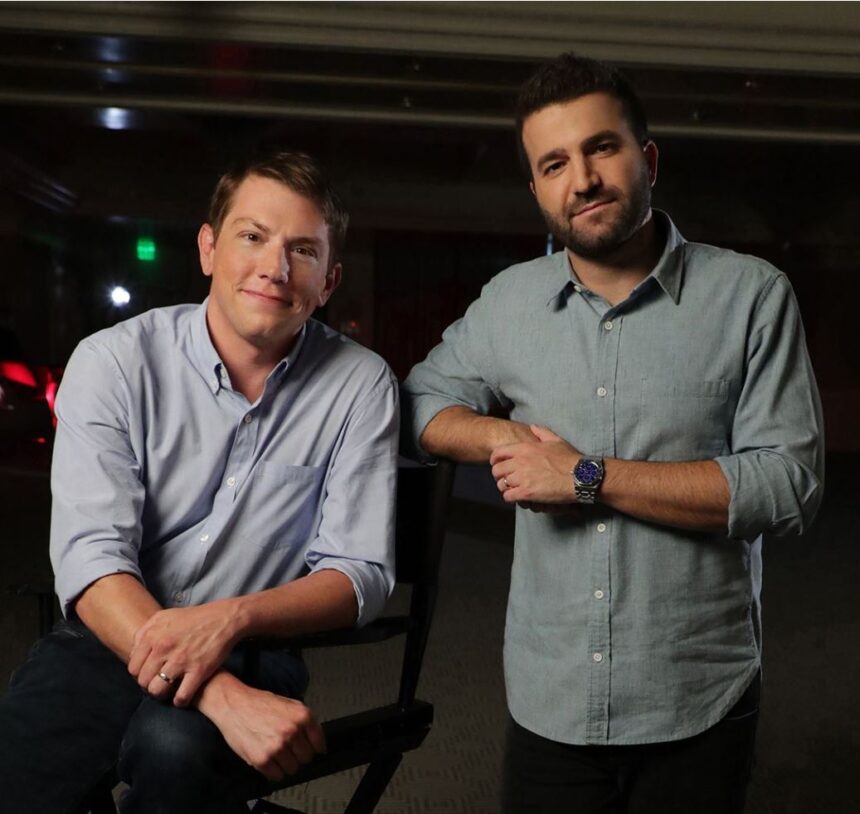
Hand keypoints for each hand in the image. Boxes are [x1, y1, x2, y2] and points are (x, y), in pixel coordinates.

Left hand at [128, 600, 240, 705]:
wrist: (224, 618)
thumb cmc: (194, 618)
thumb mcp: (164, 617)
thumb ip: (145, 632)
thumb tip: (133, 652)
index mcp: (153, 635)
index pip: (133, 667)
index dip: (139, 674)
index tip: (149, 674)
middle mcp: (164, 648)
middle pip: (143, 681)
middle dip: (149, 684)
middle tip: (158, 682)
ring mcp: (181, 660)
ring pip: (157, 691)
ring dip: (162, 694)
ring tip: (168, 691)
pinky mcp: (199, 670)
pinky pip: (181, 697)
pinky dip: (180, 701)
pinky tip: (182, 696)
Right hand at [205, 677, 325, 780]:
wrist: (234, 704)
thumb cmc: (260, 703)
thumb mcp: (290, 704)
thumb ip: (305, 722)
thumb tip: (318, 742)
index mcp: (302, 716)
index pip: (319, 743)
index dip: (314, 748)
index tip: (311, 750)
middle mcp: (292, 731)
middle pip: (306, 758)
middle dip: (298, 755)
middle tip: (288, 749)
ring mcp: (277, 747)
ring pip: (292, 769)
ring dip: (285, 764)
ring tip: (275, 752)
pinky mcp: (262, 759)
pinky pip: (277, 776)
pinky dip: (273, 771)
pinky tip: (267, 758)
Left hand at [490, 425, 580, 505]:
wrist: (580, 476)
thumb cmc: (570, 459)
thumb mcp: (555, 440)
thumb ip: (541, 432)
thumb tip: (532, 427)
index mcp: (524, 448)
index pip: (498, 453)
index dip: (495, 460)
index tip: (498, 465)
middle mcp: (520, 462)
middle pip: (496, 470)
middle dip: (499, 476)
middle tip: (506, 479)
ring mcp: (522, 477)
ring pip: (501, 484)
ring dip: (505, 488)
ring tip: (513, 489)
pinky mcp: (527, 492)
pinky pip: (508, 496)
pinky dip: (511, 497)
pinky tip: (518, 497)